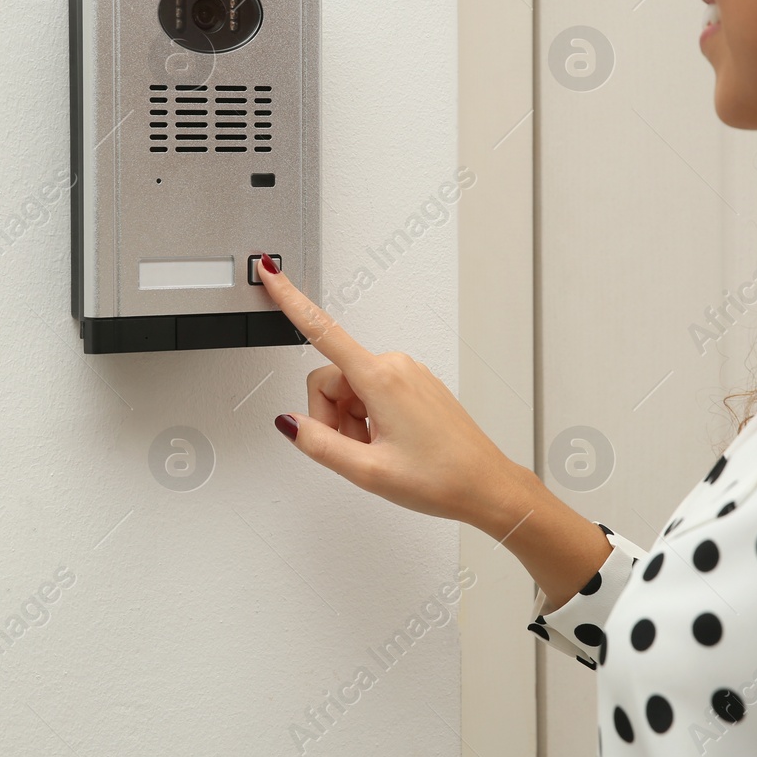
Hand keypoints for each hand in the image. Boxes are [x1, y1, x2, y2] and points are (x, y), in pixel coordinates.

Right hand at [255, 255, 531, 531]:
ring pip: (351, 388)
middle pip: (331, 378)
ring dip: (351, 421)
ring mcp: (408, 373)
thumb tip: (289, 422)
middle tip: (354, 451)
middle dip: (331, 416)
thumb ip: (319, 444)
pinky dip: (368, 418)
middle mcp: (395, 366)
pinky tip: (389, 443)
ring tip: (377, 451)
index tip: (271, 273)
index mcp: (381, 379)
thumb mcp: (367, 471)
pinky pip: (372, 392)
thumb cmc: (441, 477)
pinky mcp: (415, 384)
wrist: (485, 484)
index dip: (290, 300)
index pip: (322, 331)